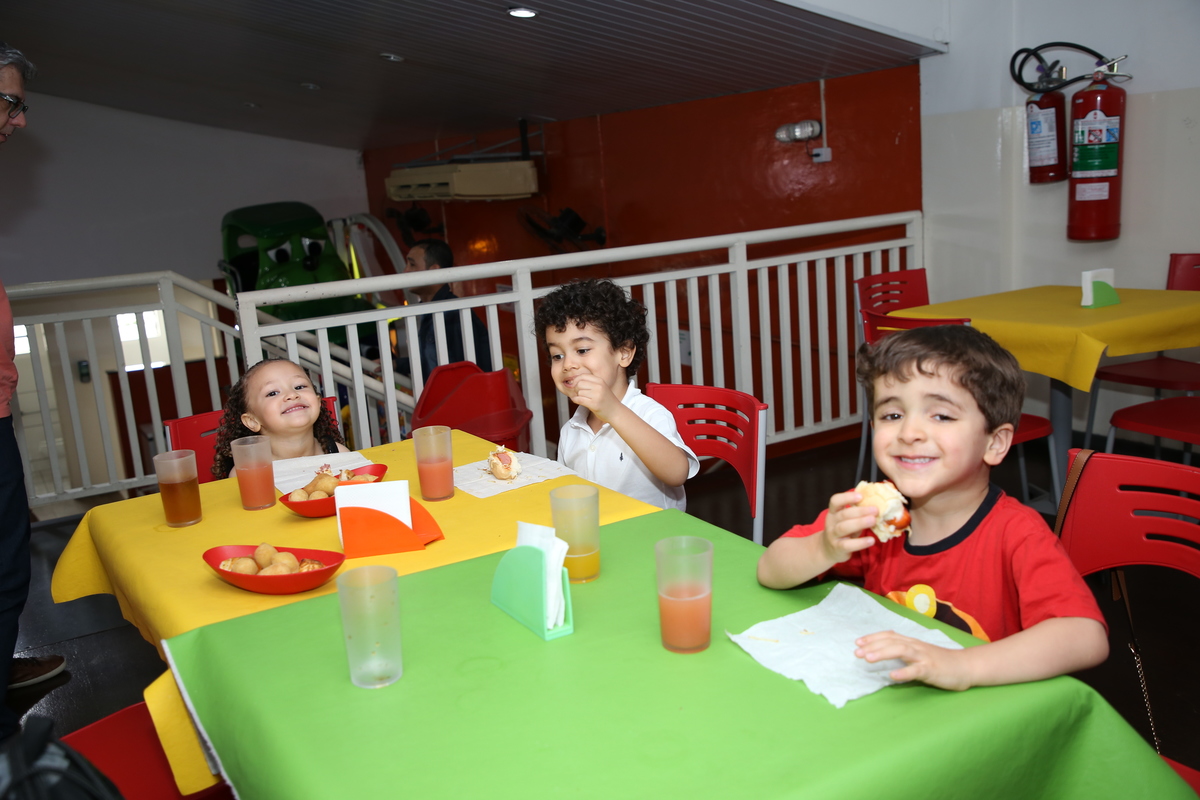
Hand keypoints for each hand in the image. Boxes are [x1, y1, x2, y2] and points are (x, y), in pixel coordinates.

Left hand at [567, 373, 621, 423]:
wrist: (616, 412)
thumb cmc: (606, 401)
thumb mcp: (601, 388)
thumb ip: (590, 383)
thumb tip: (573, 382)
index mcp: (600, 381)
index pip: (583, 376)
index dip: (576, 380)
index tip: (574, 385)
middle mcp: (599, 386)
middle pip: (579, 383)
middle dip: (575, 389)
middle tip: (577, 393)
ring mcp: (597, 395)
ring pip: (579, 392)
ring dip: (577, 396)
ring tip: (581, 398)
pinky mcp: (594, 404)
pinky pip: (579, 399)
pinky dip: (575, 400)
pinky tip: (577, 401)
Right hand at [819, 489, 879, 563]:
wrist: (828, 550)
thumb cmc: (842, 532)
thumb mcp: (846, 520)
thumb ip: (857, 514)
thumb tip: (876, 507)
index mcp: (833, 512)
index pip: (835, 501)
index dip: (847, 497)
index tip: (861, 496)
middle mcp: (831, 522)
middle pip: (843, 514)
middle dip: (860, 511)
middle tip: (875, 510)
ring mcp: (833, 535)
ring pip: (844, 528)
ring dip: (860, 523)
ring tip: (873, 521)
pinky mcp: (838, 548)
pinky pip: (848, 545)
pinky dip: (860, 542)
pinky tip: (871, 540)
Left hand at [854, 630, 971, 690]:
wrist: (966, 667)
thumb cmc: (941, 661)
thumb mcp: (921, 652)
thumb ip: (905, 649)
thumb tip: (885, 647)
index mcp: (912, 642)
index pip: (890, 636)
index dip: (873, 637)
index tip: (857, 642)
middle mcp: (916, 647)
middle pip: (892, 642)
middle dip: (872, 646)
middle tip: (856, 652)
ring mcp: (924, 657)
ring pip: (901, 651)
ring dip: (883, 653)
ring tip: (868, 658)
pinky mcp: (931, 670)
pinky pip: (916, 670)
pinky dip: (903, 672)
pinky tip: (892, 676)